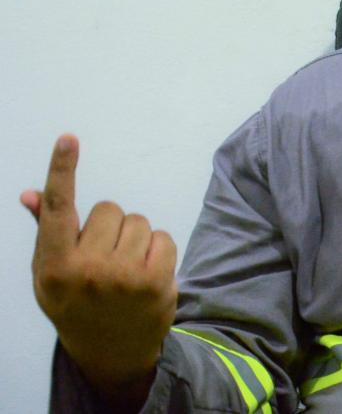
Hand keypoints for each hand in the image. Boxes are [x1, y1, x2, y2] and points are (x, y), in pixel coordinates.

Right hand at [23, 134, 177, 403]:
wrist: (111, 352)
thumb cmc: (77, 302)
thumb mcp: (51, 274)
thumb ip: (46, 232)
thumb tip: (31, 193)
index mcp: (54, 266)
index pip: (58, 208)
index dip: (62, 170)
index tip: (69, 138)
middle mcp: (87, 270)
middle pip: (109, 209)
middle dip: (109, 227)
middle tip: (104, 258)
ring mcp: (123, 277)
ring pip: (139, 221)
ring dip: (135, 237)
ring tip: (125, 268)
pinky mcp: (155, 282)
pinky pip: (163, 237)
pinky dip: (158, 249)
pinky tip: (146, 273)